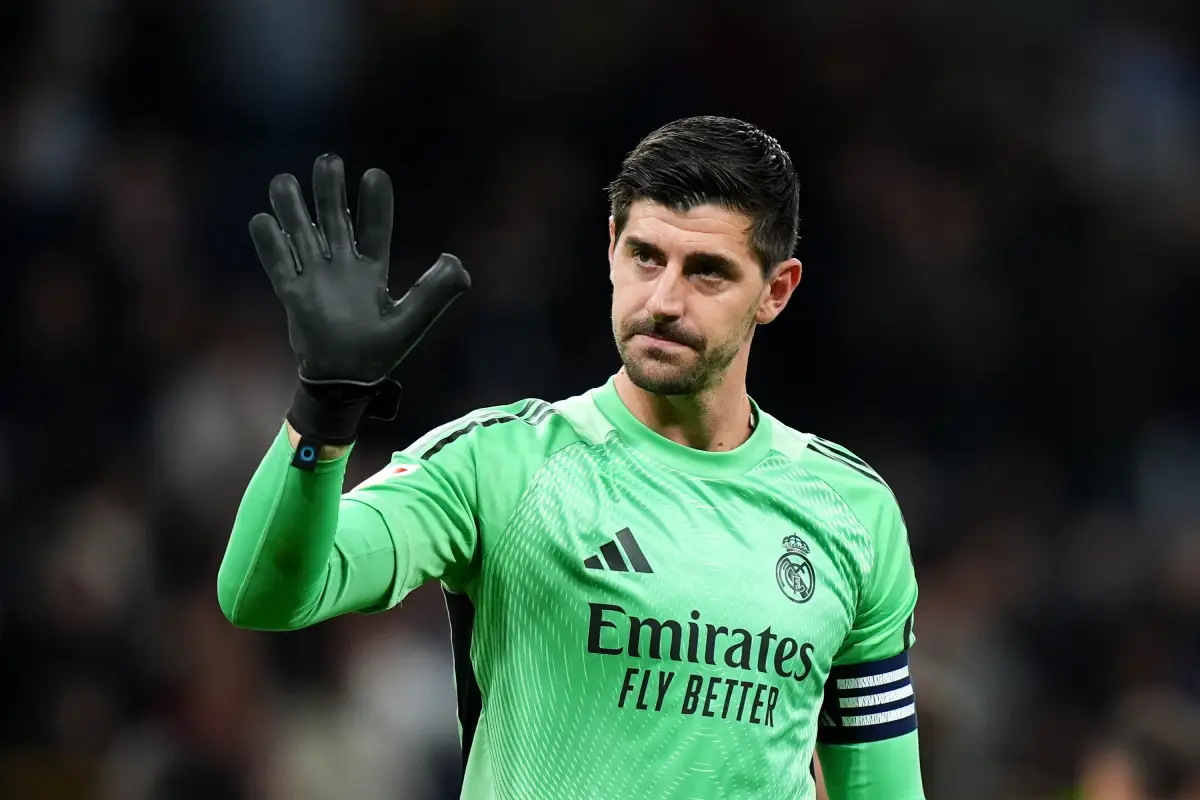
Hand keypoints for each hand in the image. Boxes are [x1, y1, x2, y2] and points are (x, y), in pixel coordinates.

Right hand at [249, 154, 469, 447]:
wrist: (343, 382)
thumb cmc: (379, 354)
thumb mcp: (412, 323)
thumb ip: (436, 293)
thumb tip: (457, 262)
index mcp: (372, 271)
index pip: (375, 229)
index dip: (375, 203)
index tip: (374, 174)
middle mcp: (342, 268)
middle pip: (334, 220)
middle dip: (329, 191)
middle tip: (327, 160)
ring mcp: (315, 278)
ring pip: (302, 234)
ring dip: (293, 208)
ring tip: (284, 181)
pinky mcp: (292, 295)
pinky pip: (278, 264)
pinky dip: (270, 244)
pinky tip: (262, 220)